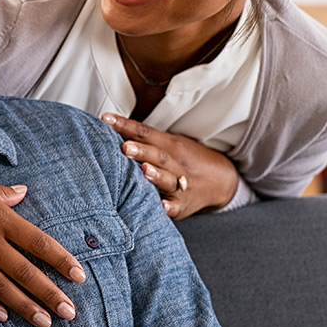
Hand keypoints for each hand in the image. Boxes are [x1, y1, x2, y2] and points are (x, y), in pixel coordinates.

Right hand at [0, 182, 85, 326]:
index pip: (38, 242)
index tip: (79, 275)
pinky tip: (3, 316)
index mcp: (0, 218)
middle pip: (24, 271)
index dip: (60, 259)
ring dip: (24, 305)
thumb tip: (23, 192)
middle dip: (49, 293)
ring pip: (1, 286)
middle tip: (69, 311)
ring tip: (44, 321)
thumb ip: (3, 193)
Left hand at [101, 113, 238, 219]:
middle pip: (158, 155)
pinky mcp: (184, 204)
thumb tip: (108, 126)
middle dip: (141, 151)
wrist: (221, 180)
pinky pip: (176, 206)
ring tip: (143, 170)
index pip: (145, 132)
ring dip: (156, 175)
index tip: (106, 120)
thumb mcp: (168, 144)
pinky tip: (161, 206)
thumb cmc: (183, 159)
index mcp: (169, 145)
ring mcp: (181, 184)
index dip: (125, 126)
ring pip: (168, 179)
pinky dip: (169, 207)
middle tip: (124, 147)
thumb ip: (142, 138)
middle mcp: (176, 163)